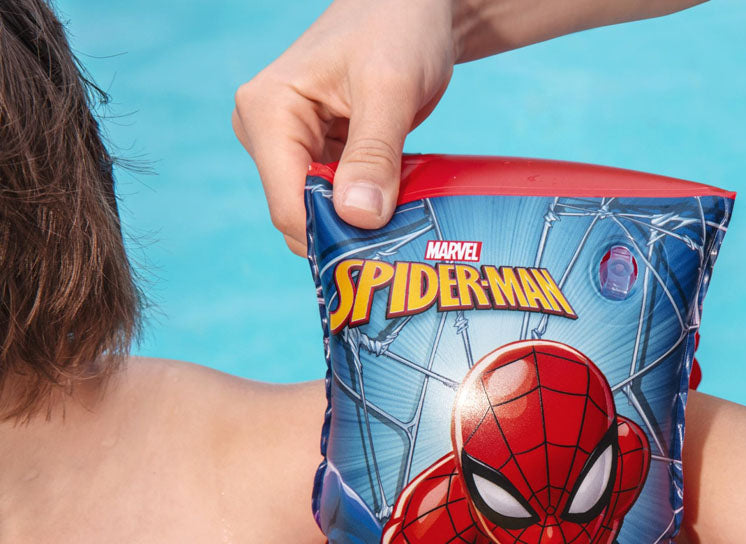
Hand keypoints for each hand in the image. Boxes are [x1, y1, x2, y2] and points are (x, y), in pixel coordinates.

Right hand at [233, 0, 456, 252]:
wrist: (411, 7)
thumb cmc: (397, 27)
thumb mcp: (390, 87)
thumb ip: (374, 152)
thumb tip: (359, 218)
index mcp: (267, 113)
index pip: (287, 204)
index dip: (332, 236)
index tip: (382, 250)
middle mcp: (267, 134)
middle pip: (302, 215)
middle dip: (348, 232)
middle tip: (401, 239)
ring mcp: (291, 147)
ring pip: (322, 213)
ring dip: (362, 223)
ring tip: (404, 217)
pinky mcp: (318, 155)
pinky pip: (339, 201)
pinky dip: (369, 209)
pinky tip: (398, 205)